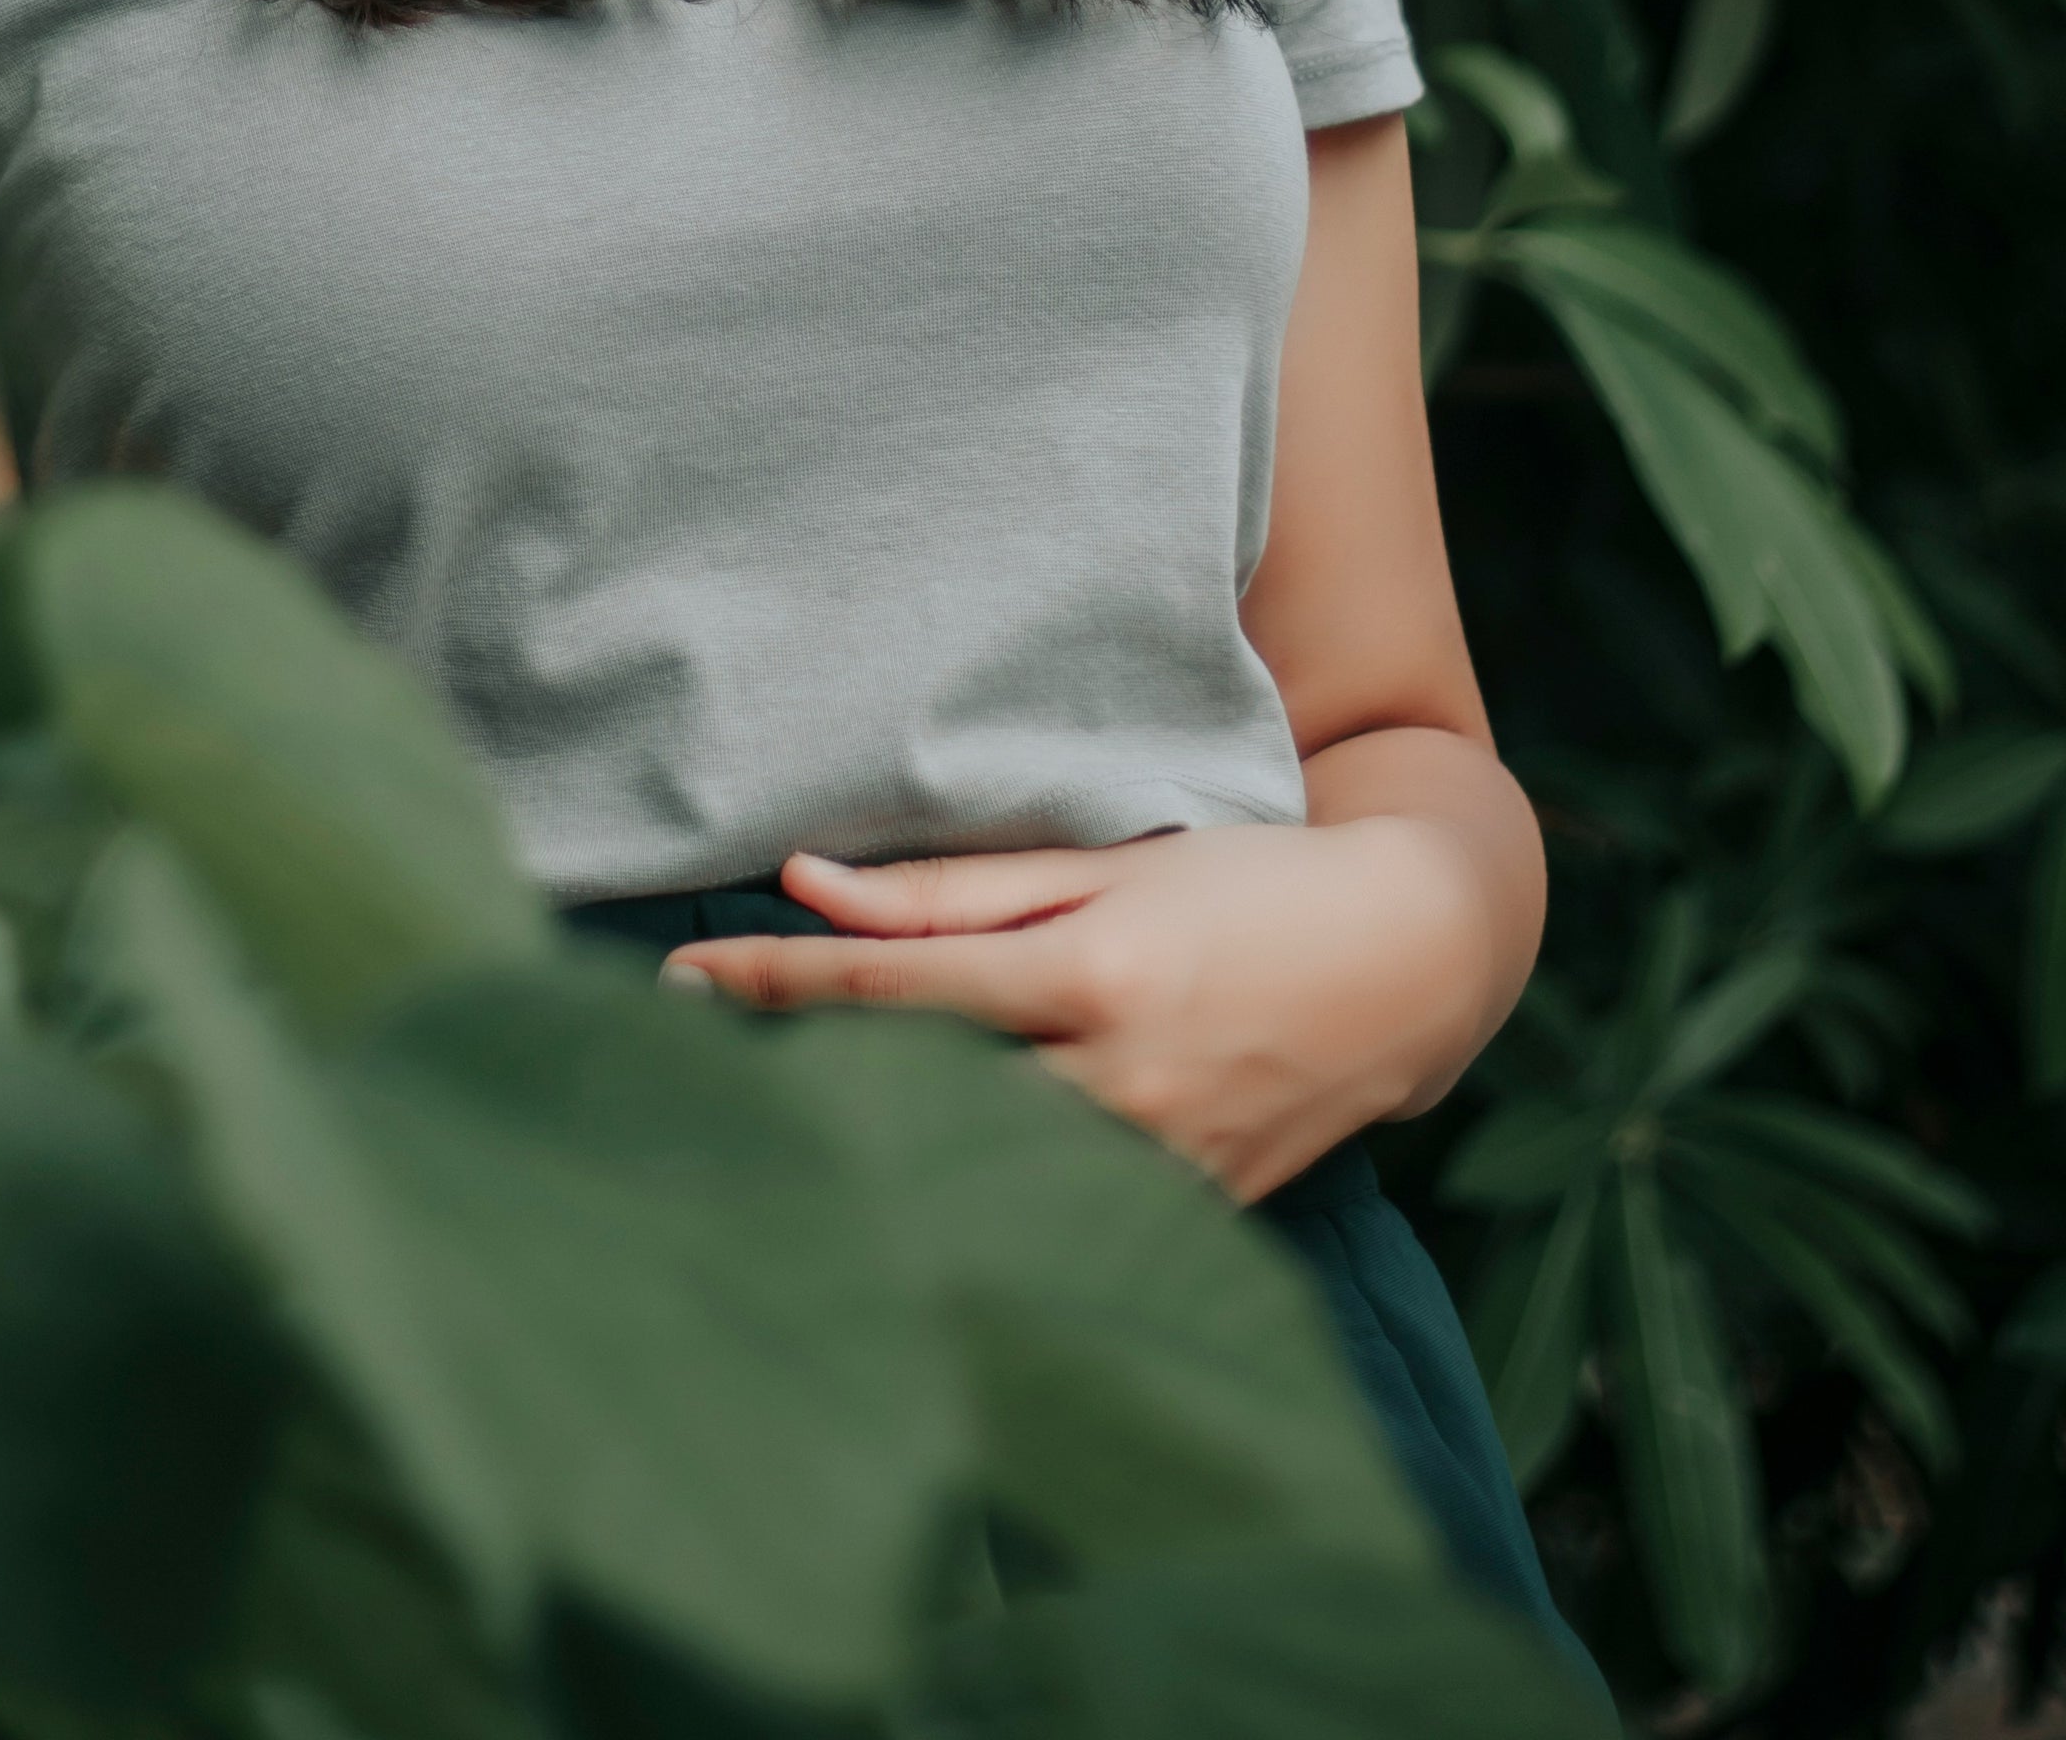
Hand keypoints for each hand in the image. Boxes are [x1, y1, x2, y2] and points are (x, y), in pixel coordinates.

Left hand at [661, 816, 1509, 1202]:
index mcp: (1090, 976)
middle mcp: (1118, 1085)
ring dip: (876, 1149)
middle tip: (678, 1063)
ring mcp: (1157, 1167)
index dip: (772, 986)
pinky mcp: (1191, 1219)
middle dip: (797, 1083)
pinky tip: (910, 1182)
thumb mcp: (1106, 863)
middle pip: (917, 1096)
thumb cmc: (1248, 884)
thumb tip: (806, 883)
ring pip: (980, 1171)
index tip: (673, 977)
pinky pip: (1056, 1213)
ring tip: (771, 1125)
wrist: (1410, 962)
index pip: (889, 991)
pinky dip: (979, 1191)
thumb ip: (955, 890)